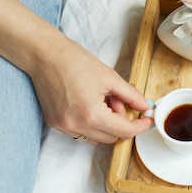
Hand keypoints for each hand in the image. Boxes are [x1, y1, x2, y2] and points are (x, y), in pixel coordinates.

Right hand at [29, 39, 153, 144]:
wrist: (44, 55)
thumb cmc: (74, 61)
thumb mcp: (109, 77)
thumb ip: (131, 95)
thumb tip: (145, 107)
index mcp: (92, 115)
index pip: (124, 131)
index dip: (140, 126)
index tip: (147, 119)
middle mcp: (76, 126)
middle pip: (111, 137)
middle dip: (120, 121)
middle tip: (117, 99)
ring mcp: (63, 127)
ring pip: (96, 138)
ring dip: (105, 124)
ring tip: (101, 100)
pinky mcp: (54, 123)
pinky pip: (81, 132)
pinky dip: (90, 124)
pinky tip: (88, 103)